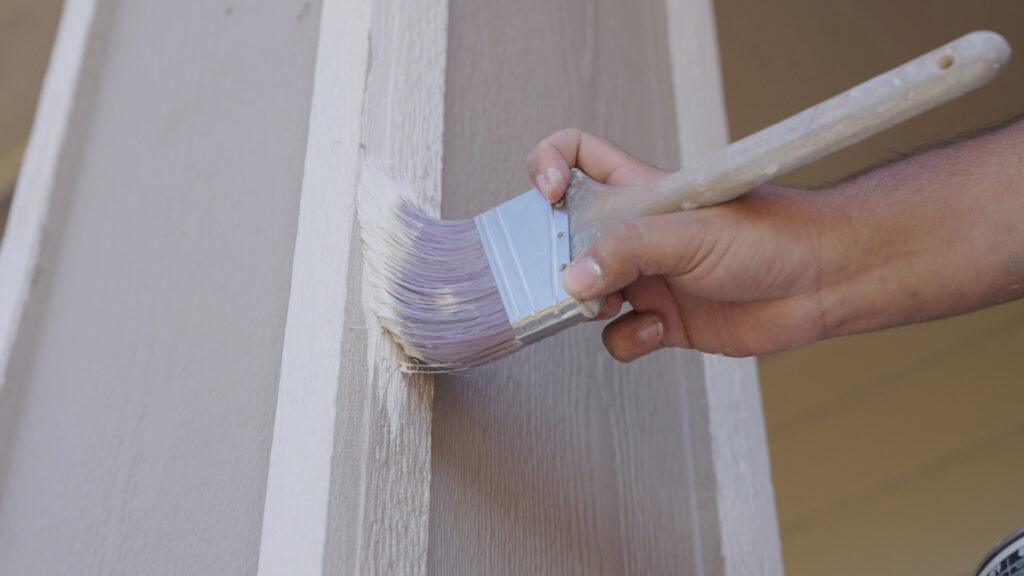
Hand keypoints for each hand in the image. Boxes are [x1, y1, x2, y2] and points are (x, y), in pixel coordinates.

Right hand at [527, 128, 841, 361]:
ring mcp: (650, 278)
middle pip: (569, 238)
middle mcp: (638, 235)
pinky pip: (620, 335)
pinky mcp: (666, 321)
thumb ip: (626, 250)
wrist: (823, 282)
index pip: (578, 156)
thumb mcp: (690, 231)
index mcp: (639, 193)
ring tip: (616, 304)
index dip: (549, 165)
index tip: (547, 196)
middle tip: (565, 275)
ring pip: (589, 295)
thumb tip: (572, 280)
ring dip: (589, 307)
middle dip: (558, 260)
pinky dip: (629, 338)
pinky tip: (657, 329)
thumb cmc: (771, 235)